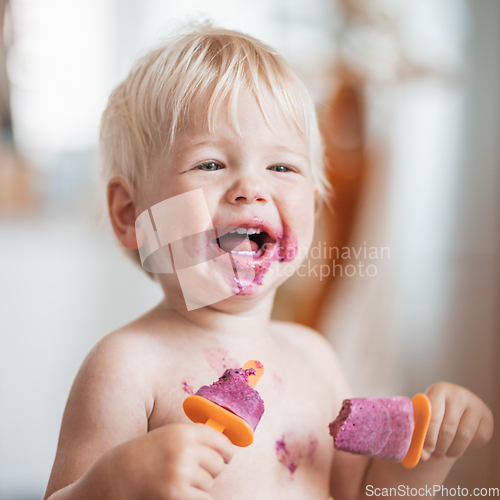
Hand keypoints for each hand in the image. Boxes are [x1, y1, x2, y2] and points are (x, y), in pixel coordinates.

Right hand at [108, 423, 233, 499]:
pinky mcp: (176, 494)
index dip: (226, 450)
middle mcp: (184, 450)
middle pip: (218, 463)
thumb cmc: (146, 456)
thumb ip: (194, 438)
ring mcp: (180, 473)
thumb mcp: (168, 436)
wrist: (117, 476)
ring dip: (198, 486)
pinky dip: (195, 499)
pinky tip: (179, 493)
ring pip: (209, 483)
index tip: (226, 456)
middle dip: (211, 470)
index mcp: (182, 432)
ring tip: (176, 480)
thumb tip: (225, 445)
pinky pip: (203, 499)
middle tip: (194, 472)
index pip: (220, 440)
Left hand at [420, 382, 492, 460]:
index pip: (433, 417)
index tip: (426, 451)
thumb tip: (422, 455)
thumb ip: (419, 433)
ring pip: (464, 436)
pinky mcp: (486, 415)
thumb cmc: (433, 412)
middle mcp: (458, 394)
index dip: (428, 437)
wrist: (453, 406)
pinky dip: (468, 446)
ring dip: (453, 450)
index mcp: (439, 390)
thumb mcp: (422, 416)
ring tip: (445, 452)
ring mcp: (474, 404)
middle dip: (440, 447)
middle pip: (448, 429)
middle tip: (435, 454)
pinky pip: (478, 438)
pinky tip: (459, 443)